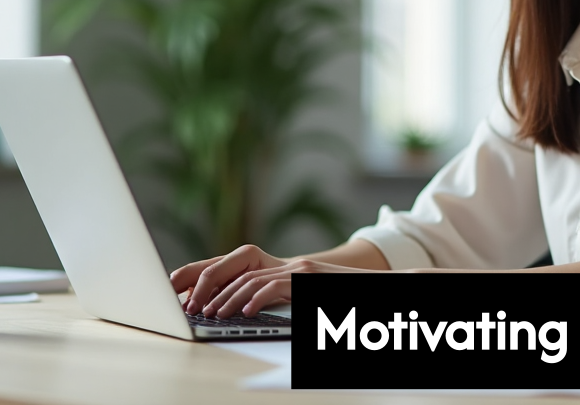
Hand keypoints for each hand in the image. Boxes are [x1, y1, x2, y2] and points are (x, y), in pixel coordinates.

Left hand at [171, 244, 377, 317]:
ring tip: (214, 313)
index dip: (220, 286)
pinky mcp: (309, 279)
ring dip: (229, 298)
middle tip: (198, 308)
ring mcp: (301, 271)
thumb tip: (255, 312)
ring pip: (254, 280)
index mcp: (290, 271)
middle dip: (215, 291)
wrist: (382, 286)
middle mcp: (293, 266)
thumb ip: (288, 302)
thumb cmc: (347, 296)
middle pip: (243, 274)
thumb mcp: (311, 300)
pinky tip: (245, 311)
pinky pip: (276, 287)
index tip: (201, 300)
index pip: (247, 274)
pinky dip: (257, 298)